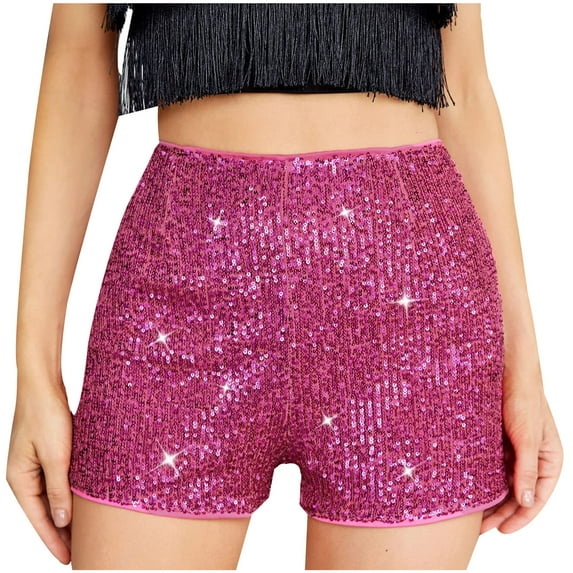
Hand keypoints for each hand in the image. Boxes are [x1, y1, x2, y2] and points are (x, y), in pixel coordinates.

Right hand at [6, 378, 72, 563]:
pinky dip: (69, 493)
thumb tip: (62, 520)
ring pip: (53, 497)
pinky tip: (82, 501)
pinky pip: (57, 481)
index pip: (40, 519)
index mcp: (20, 480)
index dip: (54, 541)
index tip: (69, 559)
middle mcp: (25, 476)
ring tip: (84, 532)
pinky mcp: (47, 454)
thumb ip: (59, 489)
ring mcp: (35, 465)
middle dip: (62, 532)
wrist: (43, 385)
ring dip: (67, 513)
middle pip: (45, 512)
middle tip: (82, 551)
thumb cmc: (45, 416)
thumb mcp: (55, 455)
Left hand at [480, 359, 562, 533]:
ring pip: (502, 480)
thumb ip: (528, 469)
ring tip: (472, 514)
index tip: (503, 530)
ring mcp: (514, 449)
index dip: (521, 516)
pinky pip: (489, 464)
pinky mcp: (496, 440)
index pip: (537, 496)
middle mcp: (532, 457)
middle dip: (501, 512)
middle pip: (518, 492)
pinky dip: (481, 477)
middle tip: (481, 528)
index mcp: (549, 459)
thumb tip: (526, 500)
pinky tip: (468, 488)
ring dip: (489, 497)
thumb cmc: (523, 399)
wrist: (504, 368)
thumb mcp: (527, 437)